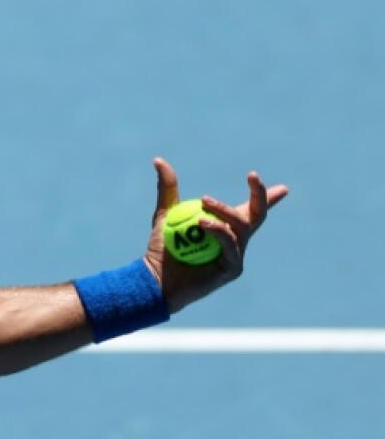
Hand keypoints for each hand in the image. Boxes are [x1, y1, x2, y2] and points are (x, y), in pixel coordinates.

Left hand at [144, 158, 287, 312]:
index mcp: (226, 227)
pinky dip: (218, 231)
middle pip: (257, 214)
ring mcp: (236, 255)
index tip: (283, 187)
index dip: (267, 196)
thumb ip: (169, 188)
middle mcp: (236, 240)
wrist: (155, 278)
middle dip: (260, 194)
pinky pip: (230, 244)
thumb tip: (159, 160)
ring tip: (204, 202)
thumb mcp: (167, 213)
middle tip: (253, 176)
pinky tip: (202, 222)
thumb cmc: (163, 249)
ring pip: (241, 226)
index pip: (251, 209)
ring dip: (224, 211)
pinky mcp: (232, 268)